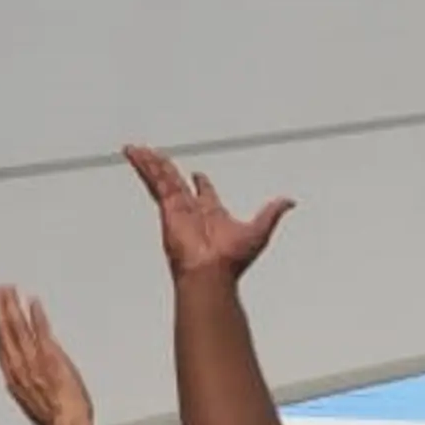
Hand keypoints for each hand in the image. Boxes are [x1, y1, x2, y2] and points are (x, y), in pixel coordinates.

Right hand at [0, 287, 90, 424]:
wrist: (67, 424)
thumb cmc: (55, 418)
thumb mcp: (32, 402)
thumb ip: (22, 385)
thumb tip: (14, 381)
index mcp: (14, 377)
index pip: (1, 344)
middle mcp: (20, 366)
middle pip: (6, 331)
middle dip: (1, 309)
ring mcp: (35, 360)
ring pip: (18, 328)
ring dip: (13, 307)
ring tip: (10, 290)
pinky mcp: (50, 356)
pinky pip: (40, 331)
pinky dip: (36, 316)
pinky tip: (33, 302)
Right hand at [126, 144, 292, 282]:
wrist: (211, 274)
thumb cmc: (230, 261)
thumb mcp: (260, 230)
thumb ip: (272, 213)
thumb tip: (289, 202)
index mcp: (211, 213)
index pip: (203, 193)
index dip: (202, 183)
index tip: (198, 175)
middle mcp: (191, 210)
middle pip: (177, 182)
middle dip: (168, 169)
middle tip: (157, 158)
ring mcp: (177, 208)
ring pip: (162, 177)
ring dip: (151, 163)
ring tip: (138, 150)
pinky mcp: (166, 207)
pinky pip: (153, 181)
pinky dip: (143, 166)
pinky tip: (135, 154)